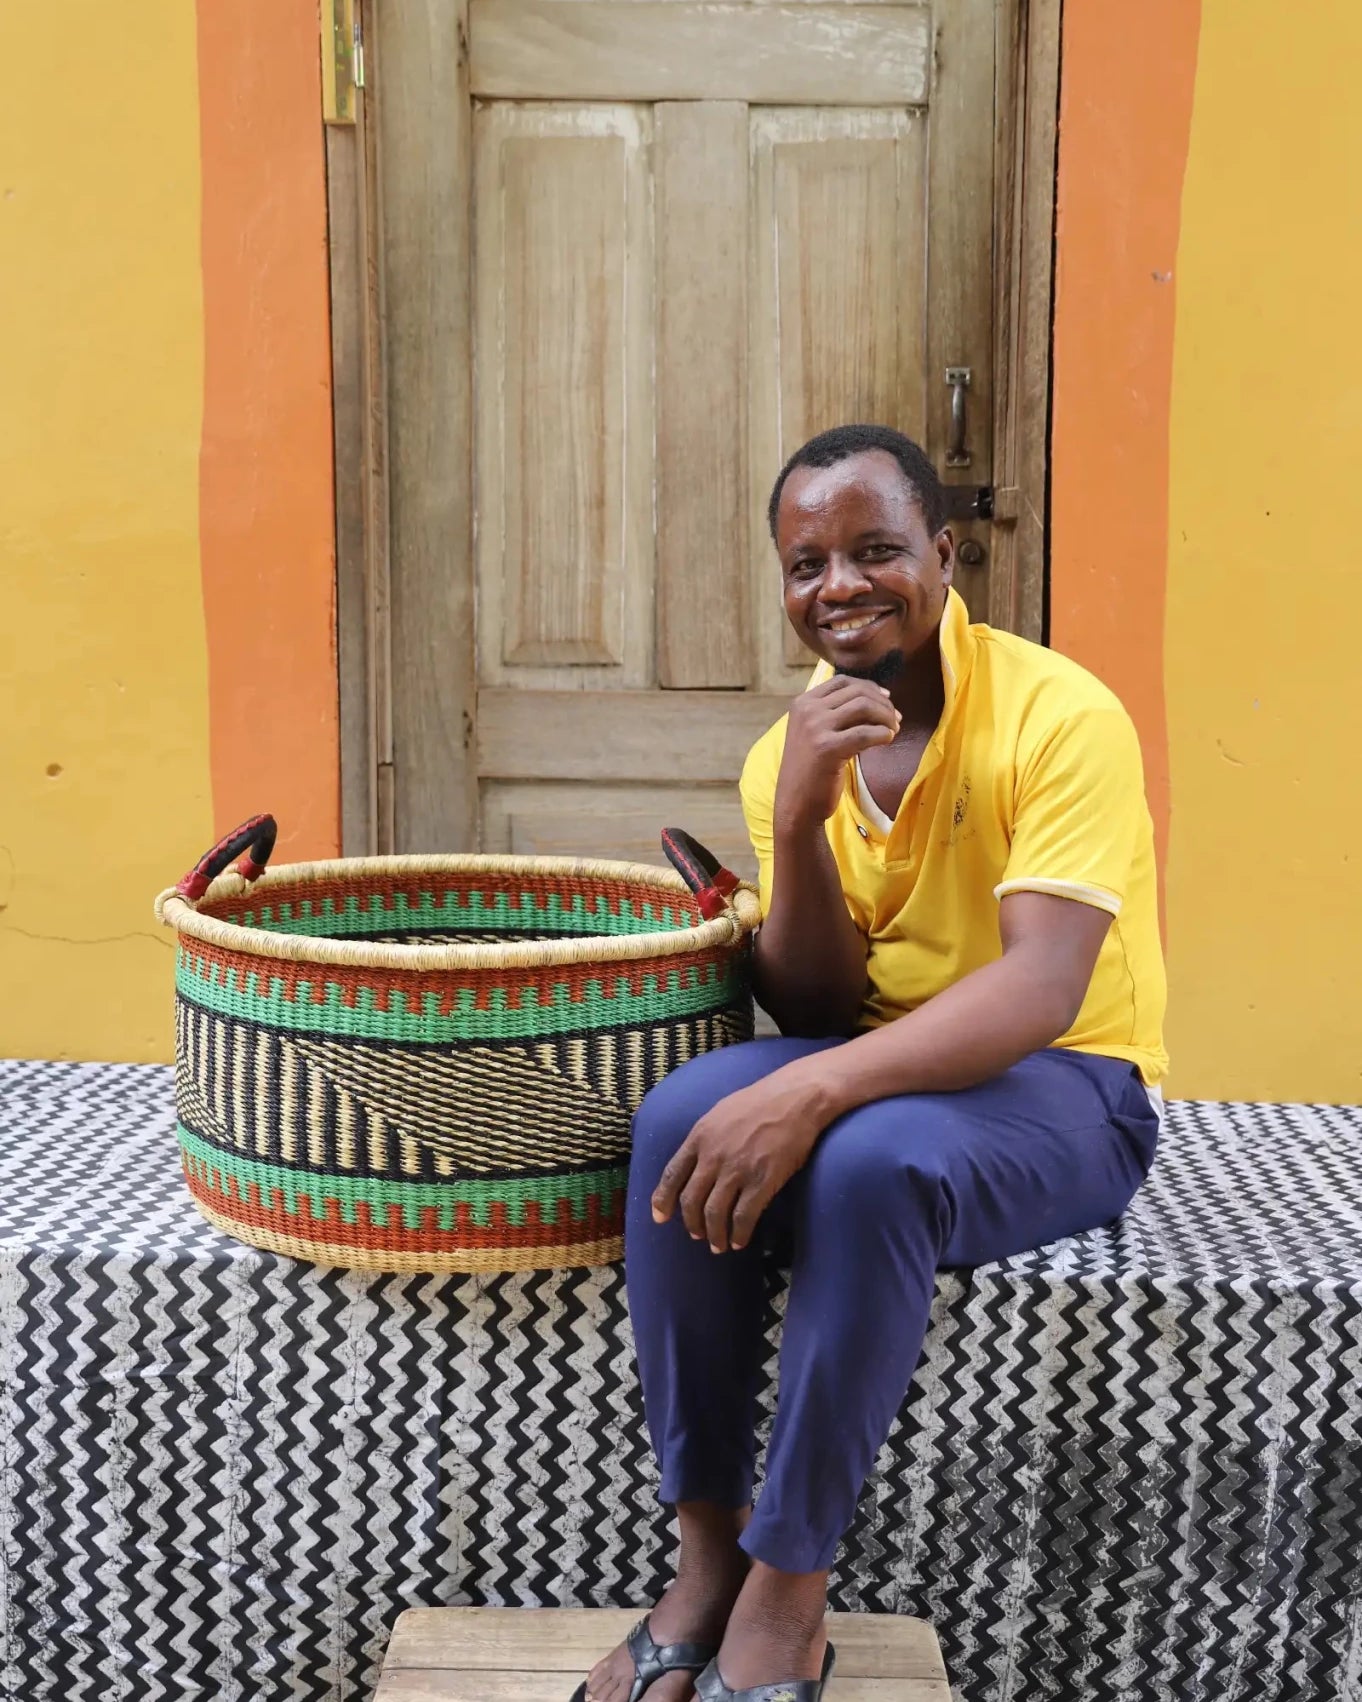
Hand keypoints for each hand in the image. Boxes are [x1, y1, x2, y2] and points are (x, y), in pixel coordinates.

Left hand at [650, 1068, 830, 1252]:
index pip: (672, 1175)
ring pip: (715, 1214)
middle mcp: (713, 1156)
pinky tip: (740, 1241)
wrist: (796, 1097)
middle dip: (692, 1224)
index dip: (663, 1200)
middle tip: (698, 1235)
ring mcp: (737, 1169)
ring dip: (714, 1235)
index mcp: (700, 1137)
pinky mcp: (762, 1181)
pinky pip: (743, 1217)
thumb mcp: (720, 1113)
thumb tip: (696, 1161)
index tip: (659, 1218)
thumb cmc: (760, 1101)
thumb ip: (705, 1138)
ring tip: (718, 1245)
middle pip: (691, 1200)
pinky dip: (739, 1234)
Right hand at [775, 676, 900, 830]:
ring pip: (863, 706)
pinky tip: (887, 740)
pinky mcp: (827, 748)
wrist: (796, 804)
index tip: (886, 698)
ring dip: (886, 716)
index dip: (869, 686)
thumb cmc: (810, 770)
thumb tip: (878, 699)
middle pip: (857, 692)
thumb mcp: (816, 733)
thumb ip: (837, 715)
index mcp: (803, 703)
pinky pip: (865, 733)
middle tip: (896, 719)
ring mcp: (815, 728)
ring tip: (893, 730)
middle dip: (883, 703)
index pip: (842, 681)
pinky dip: (883, 734)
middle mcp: (807, 710)